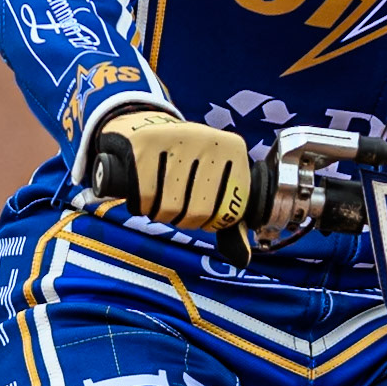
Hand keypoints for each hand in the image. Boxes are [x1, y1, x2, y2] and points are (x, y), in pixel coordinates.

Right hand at [92, 110, 252, 260]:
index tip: (201, 207)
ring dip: (162, 212)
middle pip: (199, 212)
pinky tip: (146, 190)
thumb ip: (229, 217)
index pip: (230, 212)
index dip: (212, 220)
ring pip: (172, 208)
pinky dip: (143, 204)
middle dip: (184, 217)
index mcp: (234, 148)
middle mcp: (209, 139)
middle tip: (177, 203)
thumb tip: (243, 258)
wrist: (149, 127)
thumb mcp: (216, 180)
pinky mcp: (146, 144)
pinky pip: (147, 198)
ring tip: (162, 195)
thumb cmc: (189, 162)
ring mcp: (178, 139)